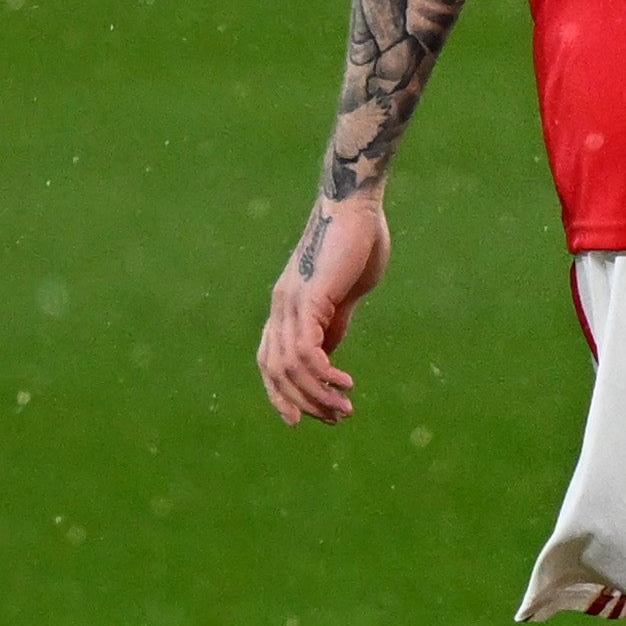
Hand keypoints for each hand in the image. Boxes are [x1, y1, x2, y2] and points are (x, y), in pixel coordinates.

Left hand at [259, 191, 387, 424]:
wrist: (357, 205)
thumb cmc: (356, 242)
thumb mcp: (344, 292)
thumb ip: (334, 321)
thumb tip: (328, 355)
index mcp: (286, 305)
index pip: (268, 361)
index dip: (279, 394)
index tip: (300, 420)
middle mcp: (281, 306)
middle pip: (275, 372)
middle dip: (303, 403)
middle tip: (336, 419)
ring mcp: (291, 302)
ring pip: (289, 367)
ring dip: (317, 395)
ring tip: (345, 408)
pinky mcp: (309, 297)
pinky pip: (306, 350)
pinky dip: (323, 375)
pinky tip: (344, 383)